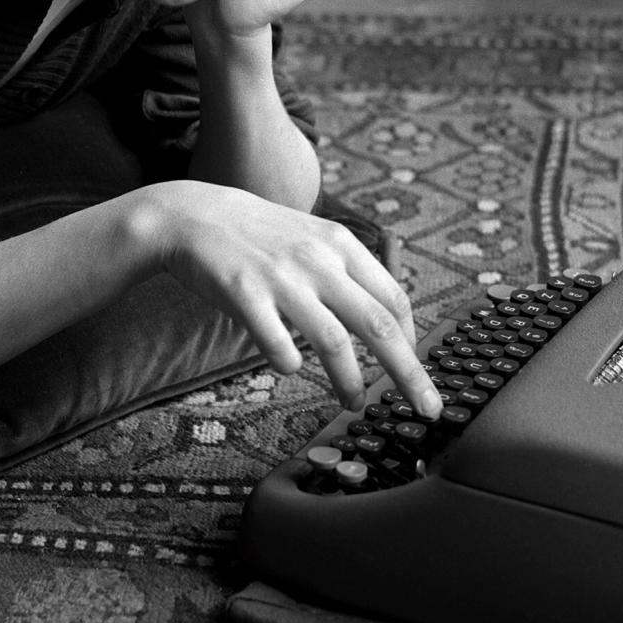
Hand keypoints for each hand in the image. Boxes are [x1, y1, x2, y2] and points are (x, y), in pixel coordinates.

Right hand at [138, 178, 439, 417]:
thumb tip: (387, 316)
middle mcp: (318, 260)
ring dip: (351, 381)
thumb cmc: (259, 234)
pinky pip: (277, 343)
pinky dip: (289, 363)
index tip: (414, 368)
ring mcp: (282, 277)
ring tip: (355, 403)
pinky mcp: (245, 294)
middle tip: (427, 407)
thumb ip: (347, 270)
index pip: (394, 298)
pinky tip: (290, 369)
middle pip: (378, 324)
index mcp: (341, 245)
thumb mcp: (313, 237)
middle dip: (409, 372)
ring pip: (334, 341)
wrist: (195, 214)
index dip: (412, 340)